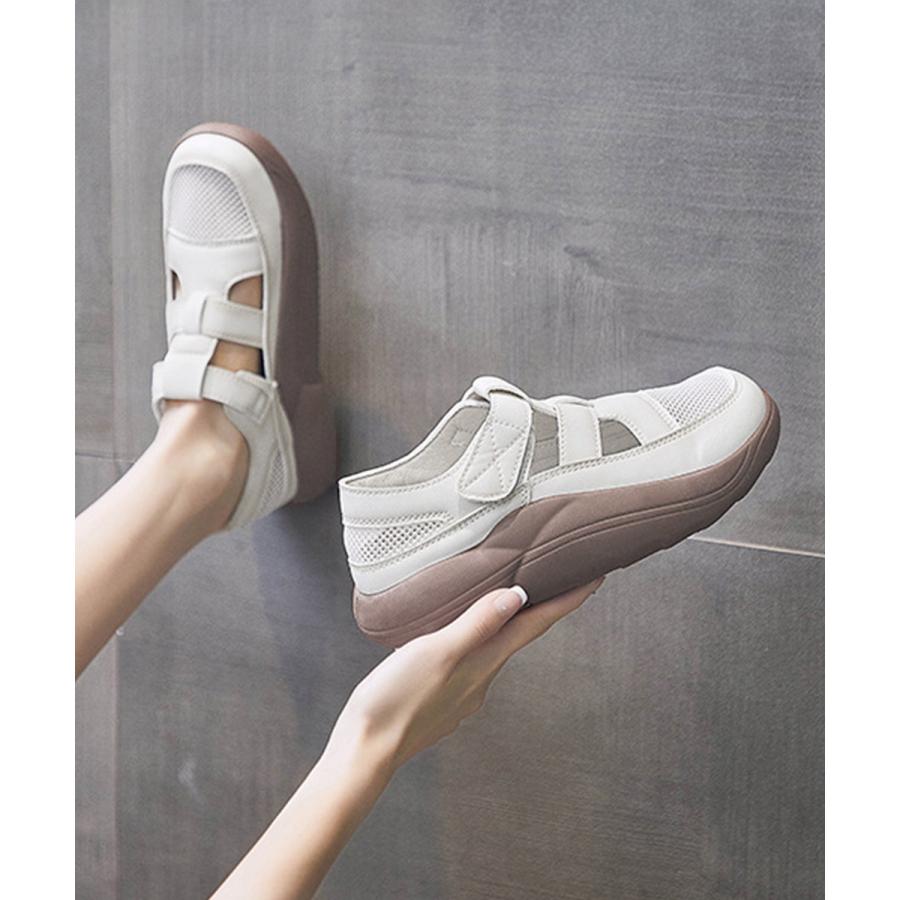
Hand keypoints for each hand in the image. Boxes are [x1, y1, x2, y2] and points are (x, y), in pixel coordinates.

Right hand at [214, 578, 603, 899]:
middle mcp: (482, 678)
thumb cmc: (396, 698)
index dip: (567, 600)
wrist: (366, 750)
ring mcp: (464, 692)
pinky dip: (480, 639)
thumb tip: (518, 596)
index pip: (536, 625)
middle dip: (543, 607)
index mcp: (484, 662)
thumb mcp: (436, 652)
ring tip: (511, 598)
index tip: (596, 578)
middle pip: (522, 635)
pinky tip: (462, 634)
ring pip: (495, 648)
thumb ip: (476, 625)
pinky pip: (472, 660)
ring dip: (510, 623)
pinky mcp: (443, 697)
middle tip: (558, 578)